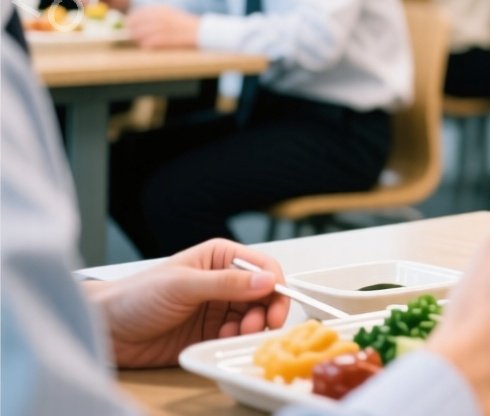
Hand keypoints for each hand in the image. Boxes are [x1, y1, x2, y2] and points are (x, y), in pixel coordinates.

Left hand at [90, 238, 288, 368]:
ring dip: (251, 327)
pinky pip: (238, 335)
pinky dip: (237, 340)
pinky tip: (221, 340)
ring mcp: (219, 307)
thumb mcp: (182, 285)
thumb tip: (267, 281)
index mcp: (220, 257)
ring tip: (234, 334)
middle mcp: (224, 280)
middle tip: (255, 326)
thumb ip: (226, 283)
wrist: (106, 330)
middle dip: (265, 311)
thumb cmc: (135, 297)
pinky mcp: (211, 332)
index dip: (276, 286)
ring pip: (255, 316)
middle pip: (265, 294)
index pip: (263, 267)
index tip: (276, 307)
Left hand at [128, 6, 200, 48]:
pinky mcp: (164, 39)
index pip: (136, 14)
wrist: (201, 32)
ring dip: (138, 40)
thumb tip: (131, 22)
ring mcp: (161, 28)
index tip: (130, 27)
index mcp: (160, 9)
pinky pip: (147, 44)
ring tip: (144, 42)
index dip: (130, 21)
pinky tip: (150, 47)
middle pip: (134, 25)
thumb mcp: (169, 13)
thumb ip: (152, 15)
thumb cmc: (183, 24)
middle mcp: (159, 17)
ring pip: (138, 35)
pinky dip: (146, 46)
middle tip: (135, 37)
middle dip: (132, 32)